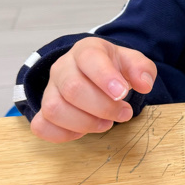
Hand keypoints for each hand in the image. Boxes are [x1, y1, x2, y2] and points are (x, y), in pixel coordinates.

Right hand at [30, 37, 155, 141]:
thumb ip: (142, 69)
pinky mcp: (43, 111)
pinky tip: (83, 131)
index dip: (105, 77)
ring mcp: (50, 89)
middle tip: (124, 113)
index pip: (89, 58)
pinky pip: (41, 126)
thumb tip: (143, 84)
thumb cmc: (112, 68)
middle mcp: (63, 67)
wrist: (94, 73)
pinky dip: (63, 134)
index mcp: (86, 50)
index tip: (122, 94)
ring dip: (85, 123)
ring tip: (106, 123)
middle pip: (72, 88)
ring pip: (54, 109)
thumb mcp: (132, 62)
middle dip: (102, 107)